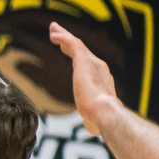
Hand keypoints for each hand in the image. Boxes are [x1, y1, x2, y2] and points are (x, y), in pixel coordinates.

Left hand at [50, 21, 120, 136]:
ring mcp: (93, 62)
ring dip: (64, 36)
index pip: (87, 65)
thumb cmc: (100, 120)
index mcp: (101, 80)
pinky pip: (73, 43)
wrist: (105, 113)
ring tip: (53, 30)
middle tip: (57, 33)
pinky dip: (63, 37)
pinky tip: (53, 34)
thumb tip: (92, 128)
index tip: (67, 51)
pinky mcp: (85, 60)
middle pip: (81, 50)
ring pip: (76, 44)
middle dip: (69, 41)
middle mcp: (99, 68)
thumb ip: (92, 120)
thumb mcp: (93, 118)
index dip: (76, 57)